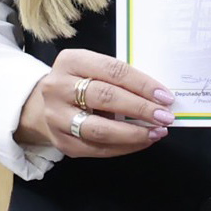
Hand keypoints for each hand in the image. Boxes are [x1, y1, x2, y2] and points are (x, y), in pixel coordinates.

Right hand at [16, 50, 172, 157]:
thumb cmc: (81, 84)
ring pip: (100, 129)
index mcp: (71, 61)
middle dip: (141, 109)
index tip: (165, 97)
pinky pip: (97, 149)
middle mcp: (58, 87)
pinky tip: (143, 141)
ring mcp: (56, 116)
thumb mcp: (95, 70)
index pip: (113, 70)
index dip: (142, 84)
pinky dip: (125, 147)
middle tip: (165, 116)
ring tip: (157, 132)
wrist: (45, 105)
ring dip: (134, 133)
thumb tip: (160, 97)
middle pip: (105, 98)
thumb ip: (121, 79)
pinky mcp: (61, 141)